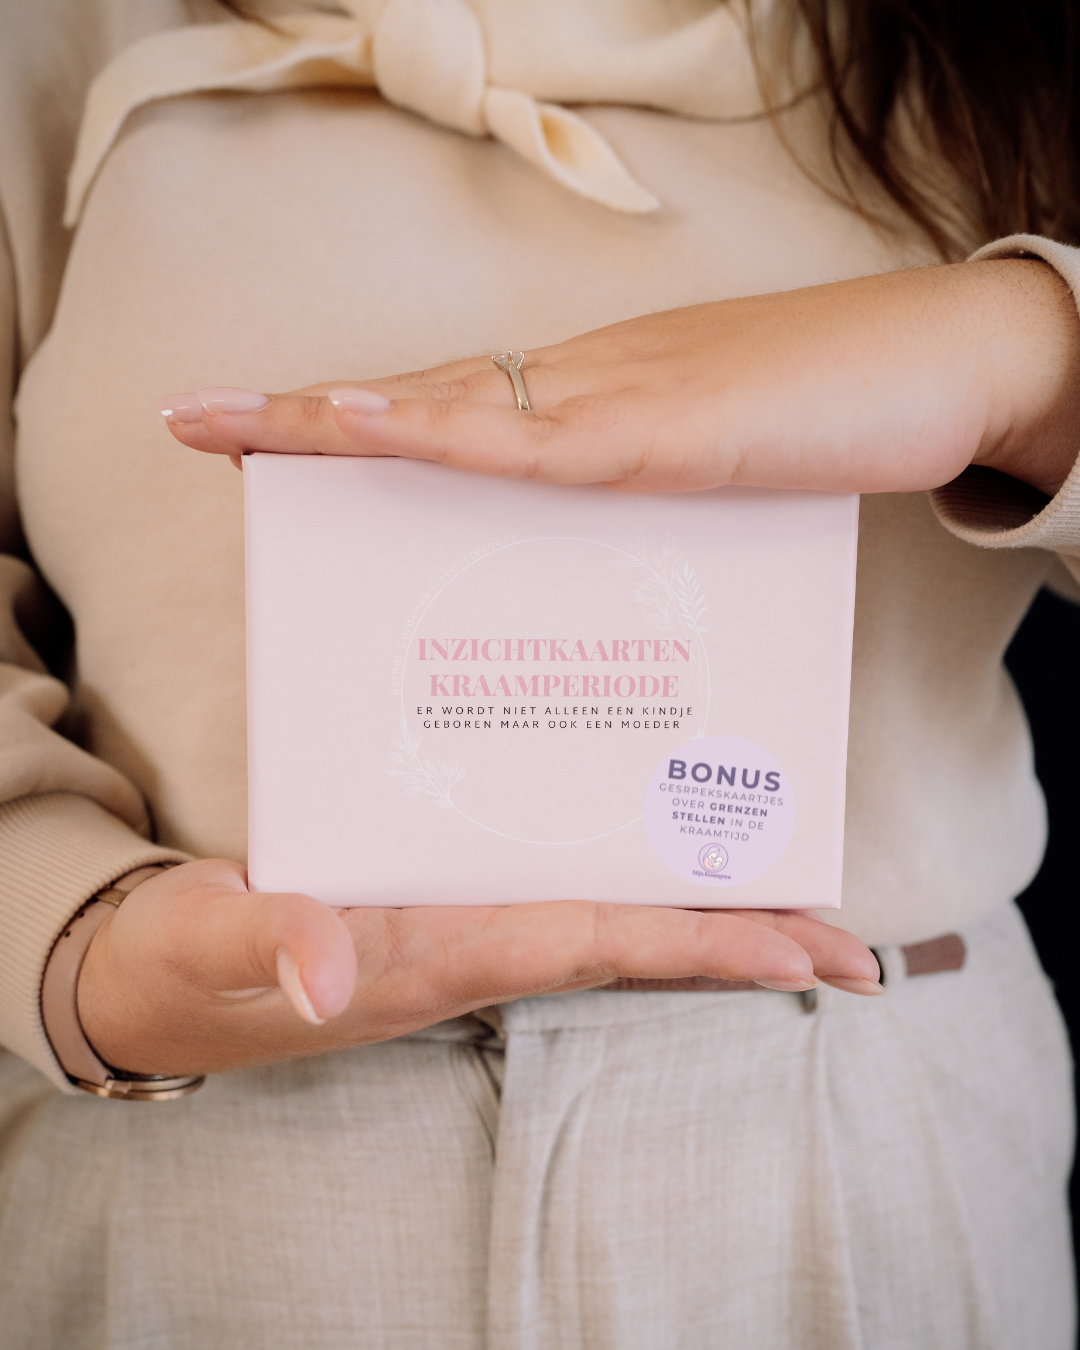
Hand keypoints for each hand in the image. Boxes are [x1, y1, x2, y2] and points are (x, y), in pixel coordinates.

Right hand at [77, 859, 881, 1075]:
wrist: (150, 982)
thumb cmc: (183, 967)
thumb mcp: (209, 947)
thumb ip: (266, 947)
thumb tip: (328, 968)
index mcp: (437, 952)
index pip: (595, 943)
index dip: (699, 942)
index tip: (806, 950)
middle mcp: (470, 944)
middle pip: (632, 938)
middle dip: (740, 942)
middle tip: (852, 943)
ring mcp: (460, 927)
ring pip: (605, 917)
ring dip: (697, 912)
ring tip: (788, 898)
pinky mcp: (436, 904)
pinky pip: (553, 891)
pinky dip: (621, 881)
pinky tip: (650, 856)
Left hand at [160, 258, 1079, 497]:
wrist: (945, 362)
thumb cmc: (832, 416)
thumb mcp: (713, 469)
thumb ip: (642, 504)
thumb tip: (588, 566)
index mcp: (593, 403)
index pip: (452, 409)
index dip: (357, 421)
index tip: (267, 432)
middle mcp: (588, 389)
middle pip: (422, 401)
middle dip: (308, 418)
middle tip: (200, 423)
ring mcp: (622, 401)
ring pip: (455, 407)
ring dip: (342, 418)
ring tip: (239, 426)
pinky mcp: (670, 431)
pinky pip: (535, 438)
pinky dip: (444, 431)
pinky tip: (370, 426)